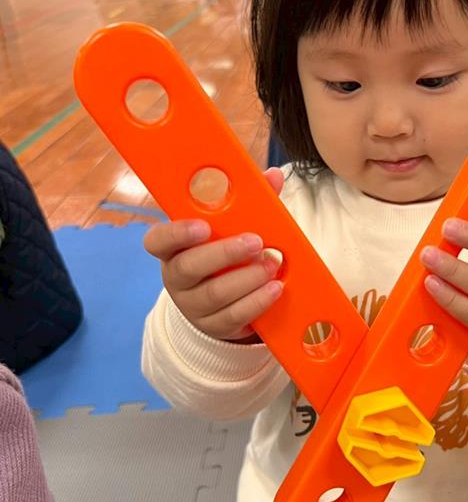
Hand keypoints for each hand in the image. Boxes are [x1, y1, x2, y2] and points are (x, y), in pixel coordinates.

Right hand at [143, 167, 285, 341]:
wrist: (222, 304)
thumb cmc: (224, 255)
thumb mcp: (231, 229)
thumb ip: (248, 202)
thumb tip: (273, 175)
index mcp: (173, 249)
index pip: (157, 241)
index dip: (176, 233)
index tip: (203, 226)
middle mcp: (176, 278)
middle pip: (189, 267)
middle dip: (225, 253)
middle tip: (256, 242)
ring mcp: (192, 305)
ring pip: (215, 294)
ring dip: (248, 278)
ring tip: (272, 264)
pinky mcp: (214, 326)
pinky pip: (234, 315)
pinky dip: (257, 301)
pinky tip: (275, 288)